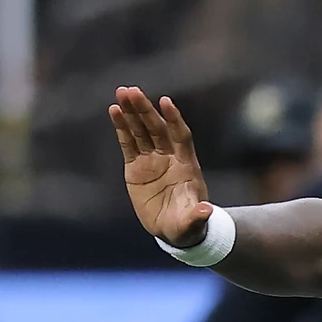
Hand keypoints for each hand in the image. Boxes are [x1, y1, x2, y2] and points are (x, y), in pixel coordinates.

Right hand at [110, 87, 213, 247]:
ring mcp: (152, 160)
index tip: (165, 102)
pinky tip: (114, 110)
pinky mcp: (136, 167)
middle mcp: (169, 157)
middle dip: (145, 110)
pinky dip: (121, 127)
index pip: (181, 136)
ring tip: (122, 92)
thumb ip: (197, 215)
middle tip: (132, 91)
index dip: (174, 120)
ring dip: (132, 112)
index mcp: (186, 165)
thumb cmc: (187, 226)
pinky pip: (128, 143)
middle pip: (157, 128)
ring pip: (141, 131)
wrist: (173, 230)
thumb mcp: (192, 223)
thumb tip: (206, 211)